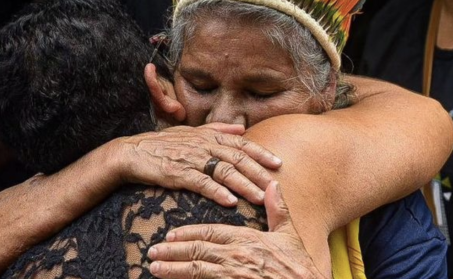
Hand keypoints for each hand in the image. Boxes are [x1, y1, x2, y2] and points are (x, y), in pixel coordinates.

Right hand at [114, 123, 281, 205]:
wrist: (132, 152)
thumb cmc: (162, 144)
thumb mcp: (191, 132)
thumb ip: (218, 129)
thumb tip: (242, 128)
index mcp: (209, 136)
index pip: (241, 143)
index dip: (261, 153)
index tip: (278, 163)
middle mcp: (203, 145)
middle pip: (238, 158)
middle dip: (259, 172)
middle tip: (275, 185)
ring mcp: (191, 159)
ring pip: (224, 171)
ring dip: (244, 185)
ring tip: (259, 197)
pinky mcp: (178, 173)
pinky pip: (202, 183)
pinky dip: (217, 192)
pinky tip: (230, 202)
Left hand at [147, 181, 326, 278]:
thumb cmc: (299, 265)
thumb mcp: (289, 235)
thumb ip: (277, 209)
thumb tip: (273, 183)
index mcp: (247, 239)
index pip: (211, 232)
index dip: (188, 233)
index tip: (170, 235)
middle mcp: (237, 256)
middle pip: (198, 250)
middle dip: (172, 251)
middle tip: (152, 252)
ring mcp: (234, 275)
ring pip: (197, 270)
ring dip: (173, 270)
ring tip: (154, 268)